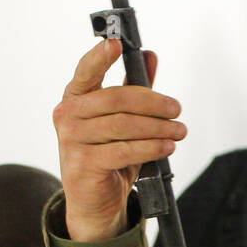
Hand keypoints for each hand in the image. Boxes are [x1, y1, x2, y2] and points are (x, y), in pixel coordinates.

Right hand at [53, 38, 185, 241]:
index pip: (86, 71)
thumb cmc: (107, 157)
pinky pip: (124, 151)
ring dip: (158, 127)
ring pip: (123, 126)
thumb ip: (133, 89)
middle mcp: (68, 115)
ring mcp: (72, 140)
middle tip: (177, 109)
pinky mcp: (83, 165)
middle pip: (116, 99)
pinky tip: (167, 147)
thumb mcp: (121, 122)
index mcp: (75, 97)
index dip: (101, 56)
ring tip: (179, 131)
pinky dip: (151, 148)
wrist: (94, 202)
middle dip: (153, 103)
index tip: (118, 43)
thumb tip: (150, 57)